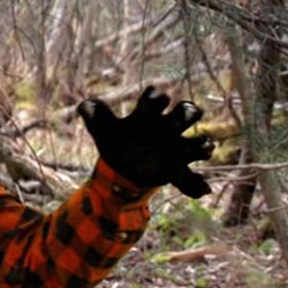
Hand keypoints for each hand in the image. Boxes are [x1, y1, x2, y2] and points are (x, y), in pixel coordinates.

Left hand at [78, 86, 213, 197]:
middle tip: (177, 121)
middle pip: (186, 113)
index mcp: (148, 116)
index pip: (157, 100)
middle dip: (186, 113)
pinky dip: (197, 185)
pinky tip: (203, 189)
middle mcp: (167, 129)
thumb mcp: (102, 130)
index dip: (157, 98)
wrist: (121, 168)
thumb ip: (95, 116)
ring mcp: (176, 150)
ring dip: (201, 145)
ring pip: (198, 144)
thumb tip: (83, 105)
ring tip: (203, 149)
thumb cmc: (116, 143)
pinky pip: (192, 180)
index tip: (157, 99)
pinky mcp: (177, 171)